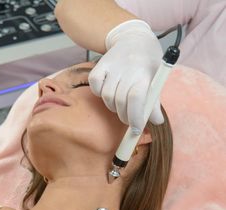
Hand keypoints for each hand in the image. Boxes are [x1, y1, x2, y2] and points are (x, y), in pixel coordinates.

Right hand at [88, 19, 163, 133]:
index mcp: (144, 73)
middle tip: (129, 120)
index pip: (136, 99)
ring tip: (121, 104)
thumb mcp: (157, 80)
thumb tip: (157, 122)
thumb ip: (154, 103)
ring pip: (107, 97)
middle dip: (125, 117)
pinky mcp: (99, 65)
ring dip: (113, 107)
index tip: (137, 129)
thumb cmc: (148, 64)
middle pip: (121, 101)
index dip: (136, 117)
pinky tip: (109, 91)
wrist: (134, 38)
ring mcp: (111, 66)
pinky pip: (95, 87)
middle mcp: (127, 69)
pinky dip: (100, 94)